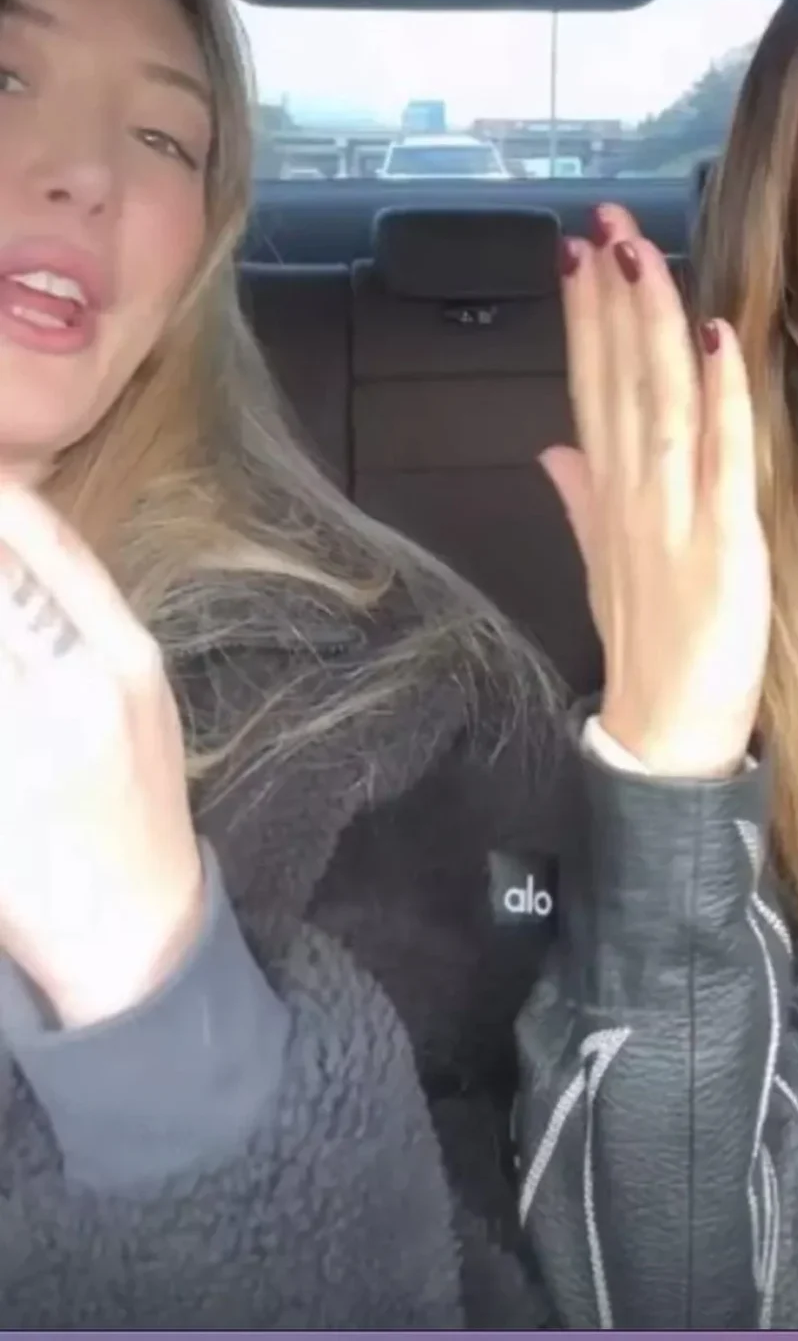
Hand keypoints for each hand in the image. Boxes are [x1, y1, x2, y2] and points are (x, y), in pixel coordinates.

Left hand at [0, 482, 202, 1026]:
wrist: (137, 934)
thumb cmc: (136, 807)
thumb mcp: (139, 705)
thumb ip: (87, 635)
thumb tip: (18, 565)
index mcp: (130, 665)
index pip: (62, 559)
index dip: (14, 509)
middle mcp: (83, 694)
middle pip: (6, 597)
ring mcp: (30, 748)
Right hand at [540, 204, 770, 778]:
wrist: (666, 732)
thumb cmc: (645, 646)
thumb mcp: (602, 564)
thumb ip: (579, 500)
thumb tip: (552, 448)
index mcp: (606, 495)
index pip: (589, 387)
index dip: (583, 319)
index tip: (577, 253)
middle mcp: (632, 496)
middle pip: (616, 381)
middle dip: (610, 298)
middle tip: (603, 224)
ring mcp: (675, 517)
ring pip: (658, 403)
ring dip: (651, 326)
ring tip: (642, 259)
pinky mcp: (725, 543)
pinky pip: (721, 459)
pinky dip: (720, 397)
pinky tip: (717, 337)